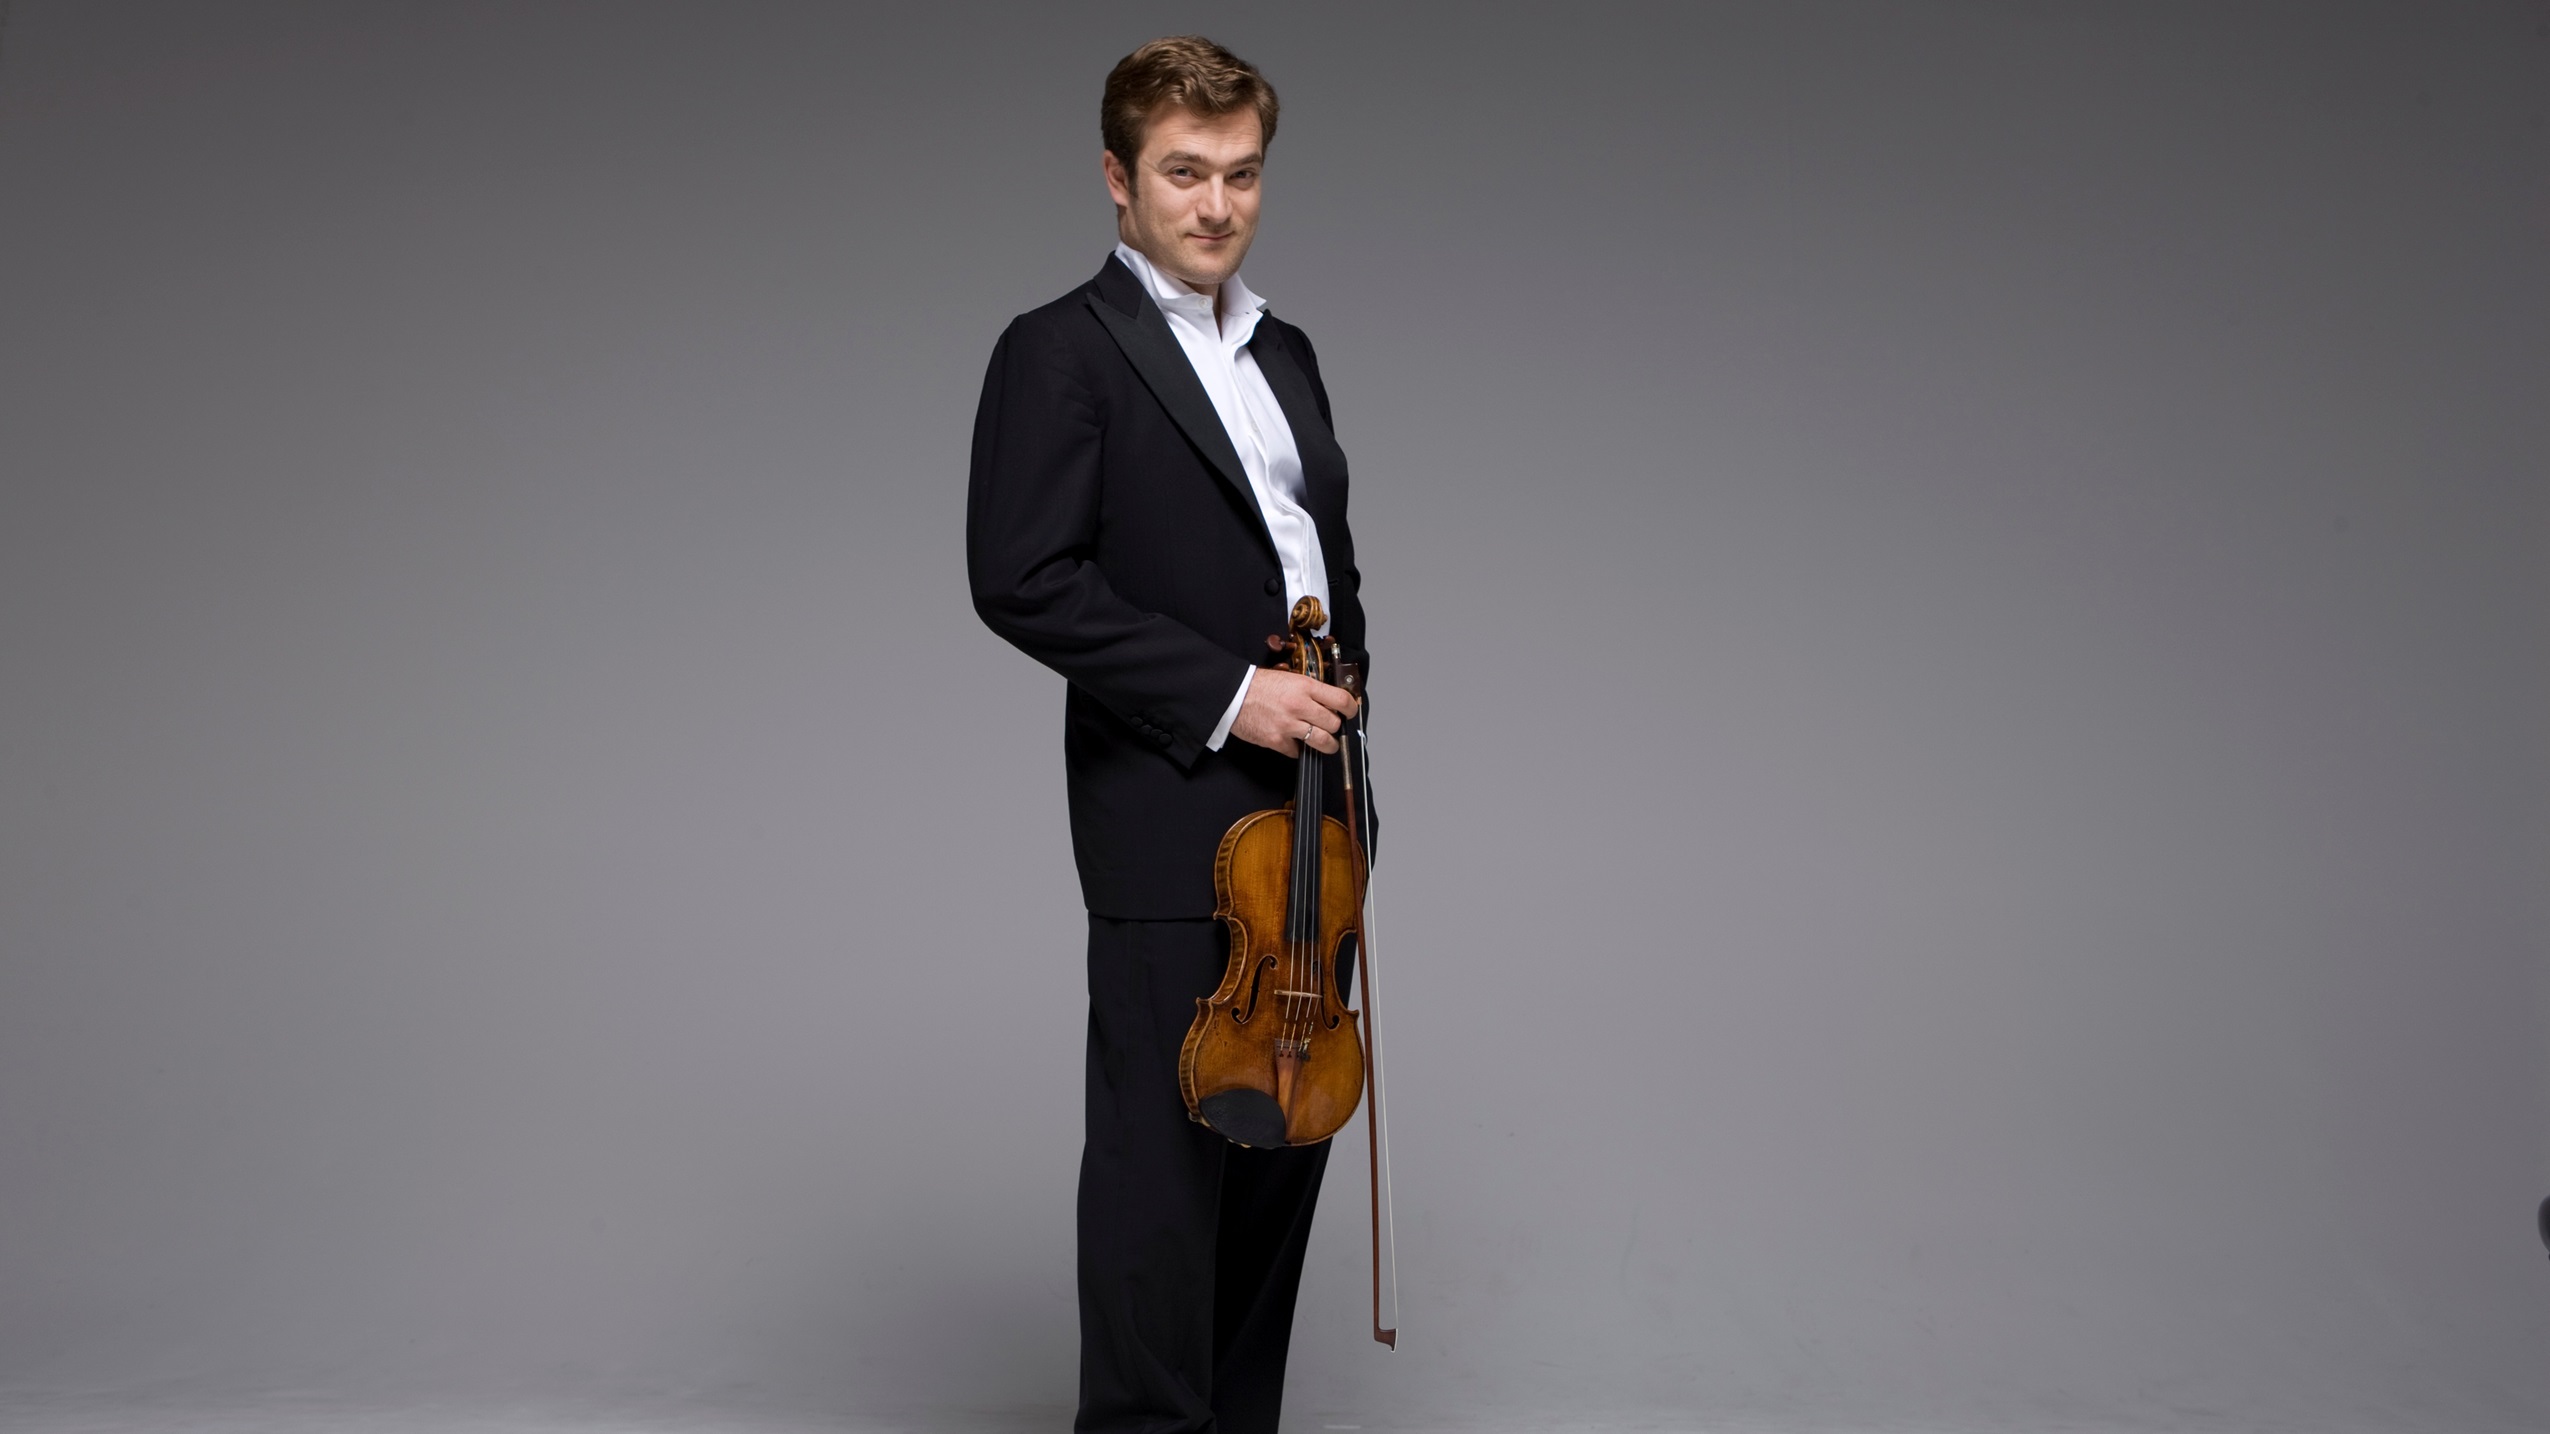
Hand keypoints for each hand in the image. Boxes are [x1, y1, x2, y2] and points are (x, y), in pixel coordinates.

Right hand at [1231, 668, 1359, 756]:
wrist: (1232, 695)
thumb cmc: (1258, 685)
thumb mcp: (1289, 679)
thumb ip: (1310, 690)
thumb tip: (1329, 703)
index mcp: (1305, 687)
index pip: (1341, 700)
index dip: (1351, 709)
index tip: (1351, 712)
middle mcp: (1300, 705)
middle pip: (1334, 724)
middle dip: (1335, 728)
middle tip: (1331, 727)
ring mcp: (1288, 725)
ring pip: (1322, 742)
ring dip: (1327, 745)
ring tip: (1326, 744)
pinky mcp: (1277, 740)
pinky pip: (1298, 752)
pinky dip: (1298, 750)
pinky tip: (1294, 742)